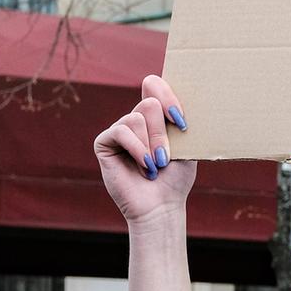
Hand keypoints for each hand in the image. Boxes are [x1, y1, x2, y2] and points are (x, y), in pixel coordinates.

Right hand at [94, 75, 195, 228]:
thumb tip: (178, 92)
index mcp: (155, 116)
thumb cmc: (176, 178)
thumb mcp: (186, 145)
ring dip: (151, 145)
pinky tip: (145, 167)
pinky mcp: (104, 143)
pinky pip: (121, 131)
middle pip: (150, 103)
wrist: (162, 206)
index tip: (182, 123)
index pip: (154, 84)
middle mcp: (135, 120)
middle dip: (162, 133)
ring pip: (136, 117)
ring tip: (155, 166)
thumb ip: (178, 119)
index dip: (168, 96)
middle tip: (166, 158)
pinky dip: (137, 149)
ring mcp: (119, 130)